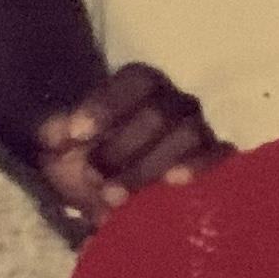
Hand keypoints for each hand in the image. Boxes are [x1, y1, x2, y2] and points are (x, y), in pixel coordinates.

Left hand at [32, 64, 225, 231]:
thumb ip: (56, 134)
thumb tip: (59, 134)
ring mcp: (199, 129)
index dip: (107, 105)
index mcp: (140, 86)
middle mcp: (174, 102)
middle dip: (122, 147)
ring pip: (189, 133)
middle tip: (94, 176)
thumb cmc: (87, 159)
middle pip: (159, 114)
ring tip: (115, 196)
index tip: (76, 134)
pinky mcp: (216, 157)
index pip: (134, 81)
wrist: (112, 192)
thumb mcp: (61, 146)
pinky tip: (175, 182)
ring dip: (149, 166)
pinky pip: (222, 153)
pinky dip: (202, 165)